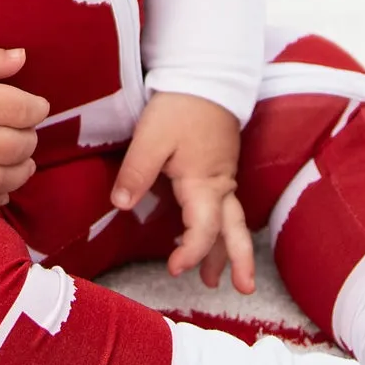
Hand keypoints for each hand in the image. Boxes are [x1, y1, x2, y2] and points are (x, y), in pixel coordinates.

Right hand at [0, 45, 48, 209]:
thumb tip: (22, 56)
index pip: (25, 110)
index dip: (37, 108)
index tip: (37, 106)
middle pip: (20, 146)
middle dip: (30, 138)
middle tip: (27, 131)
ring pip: (5, 177)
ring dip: (21, 171)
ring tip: (24, 162)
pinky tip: (2, 187)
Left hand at [111, 91, 254, 294]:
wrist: (206, 75)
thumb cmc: (179, 106)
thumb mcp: (151, 137)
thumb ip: (136, 172)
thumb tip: (120, 205)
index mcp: (204, 182)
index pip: (204, 229)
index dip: (191, 252)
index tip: (174, 269)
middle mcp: (219, 184)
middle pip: (234, 230)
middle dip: (239, 260)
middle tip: (244, 289)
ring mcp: (223, 175)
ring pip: (232, 219)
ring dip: (229, 248)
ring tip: (221, 277)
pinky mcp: (220, 166)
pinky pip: (225, 206)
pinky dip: (220, 227)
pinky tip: (208, 234)